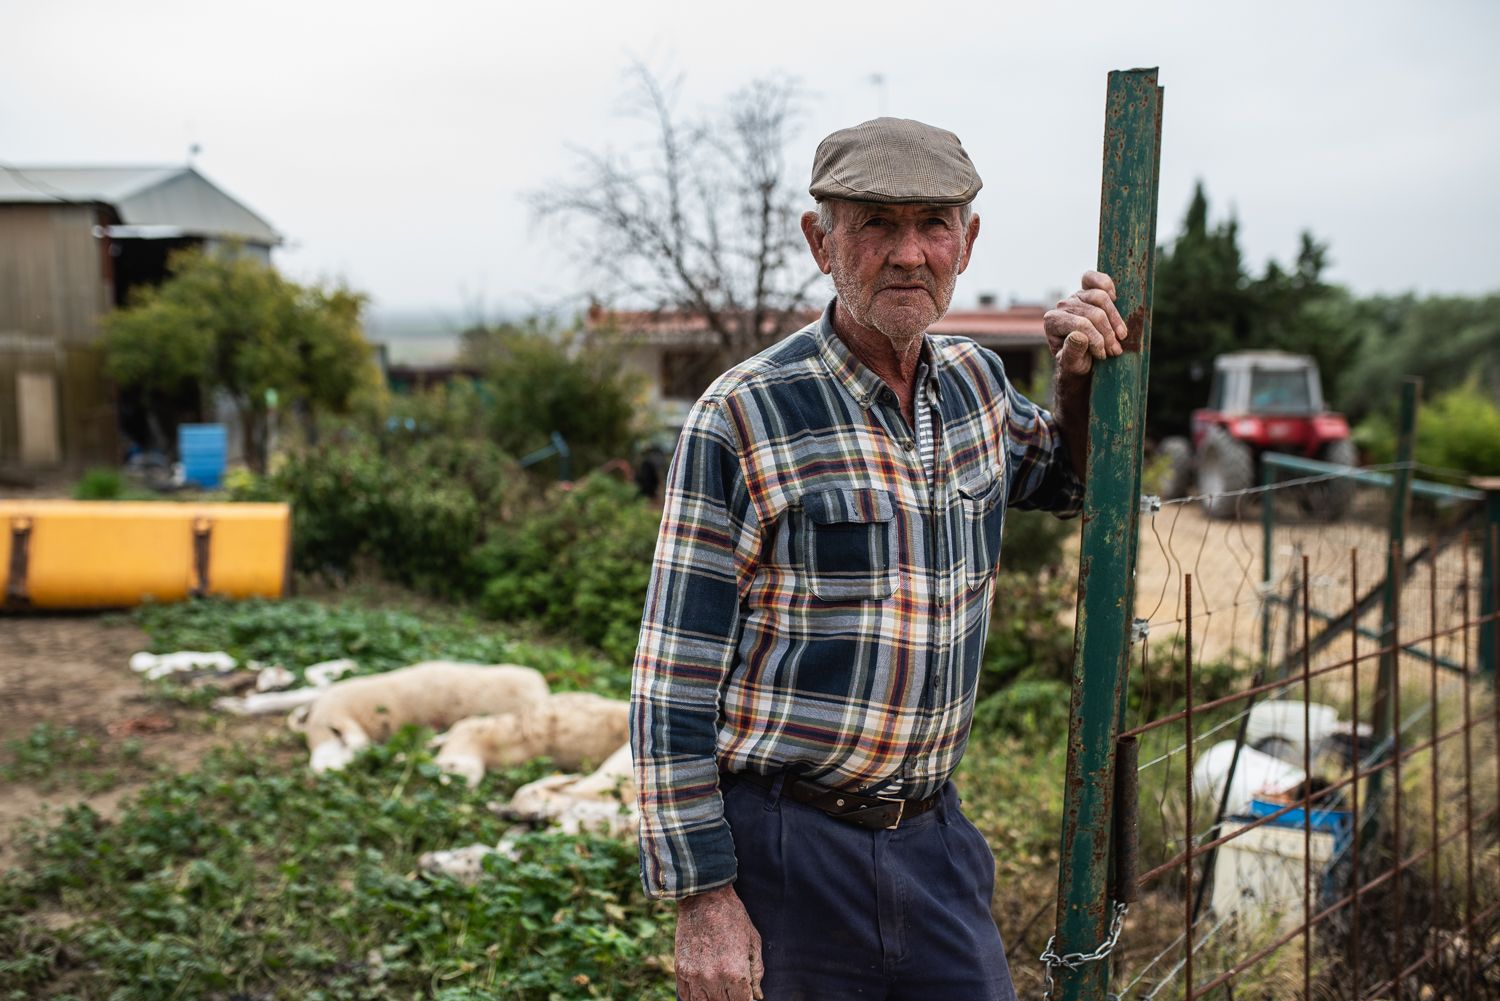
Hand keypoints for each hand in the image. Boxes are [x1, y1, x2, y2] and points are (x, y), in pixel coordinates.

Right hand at [675, 884, 764, 1000]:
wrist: (704, 897)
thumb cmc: (733, 916)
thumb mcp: (753, 941)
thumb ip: (756, 971)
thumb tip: (758, 996)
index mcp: (735, 972)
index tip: (747, 996)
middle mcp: (714, 978)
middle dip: (731, 999)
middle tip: (734, 989)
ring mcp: (694, 975)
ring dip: (713, 1000)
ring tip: (720, 991)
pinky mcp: (681, 969)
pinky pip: (686, 996)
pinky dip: (695, 998)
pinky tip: (704, 991)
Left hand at [1044, 271, 1128, 375]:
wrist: (1082, 359)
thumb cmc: (1075, 362)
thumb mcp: (1072, 365)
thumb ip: (1072, 353)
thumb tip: (1079, 335)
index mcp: (1053, 321)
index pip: (1082, 325)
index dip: (1097, 340)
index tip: (1102, 355)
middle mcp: (1062, 306)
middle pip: (1094, 313)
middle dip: (1108, 334)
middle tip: (1114, 351)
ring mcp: (1075, 296)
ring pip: (1101, 298)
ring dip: (1115, 320)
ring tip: (1120, 337)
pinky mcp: (1087, 290)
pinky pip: (1096, 279)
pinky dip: (1107, 285)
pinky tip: (1115, 298)